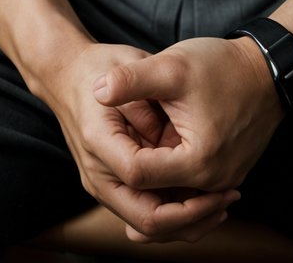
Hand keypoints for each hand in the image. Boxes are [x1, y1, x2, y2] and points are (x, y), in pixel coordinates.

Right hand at [40, 39, 241, 243]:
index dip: (179, 186)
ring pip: (144, 226)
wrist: (67, 74)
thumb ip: (149, 103)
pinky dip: (172, 215)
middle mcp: (97, 174)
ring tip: (221, 207)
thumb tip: (172, 139)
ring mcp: (102, 184)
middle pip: (143, 221)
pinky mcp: (111, 185)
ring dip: (183, 224)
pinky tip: (202, 203)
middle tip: (225, 204)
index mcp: (99, 142)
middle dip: (188, 220)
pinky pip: (143, 213)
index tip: (215, 181)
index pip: (140, 178)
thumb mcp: (130, 68)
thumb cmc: (101, 66)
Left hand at [91, 35, 284, 238]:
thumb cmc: (221, 66)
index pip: (139, 177)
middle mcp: (213, 183)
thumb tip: (96, 91)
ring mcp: (224, 183)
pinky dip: (172, 191)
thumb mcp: (172, 66)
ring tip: (126, 170)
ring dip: (152, 193)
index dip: (117, 155)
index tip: (109, 132)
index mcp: (196, 160)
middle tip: (107, 162)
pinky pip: (194, 197)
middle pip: (157, 201)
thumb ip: (132, 80)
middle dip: (130, 181)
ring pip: (176, 205)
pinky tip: (154, 172)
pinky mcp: (229, 177)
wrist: (266, 70)